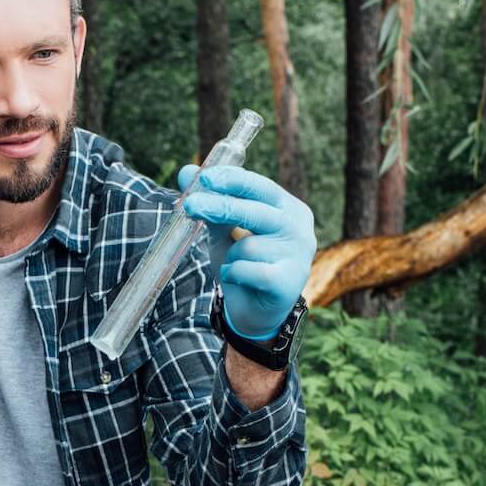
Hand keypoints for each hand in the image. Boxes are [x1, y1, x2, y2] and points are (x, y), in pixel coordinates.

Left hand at [178, 164, 314, 339]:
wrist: (256, 313)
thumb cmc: (243, 264)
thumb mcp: (224, 231)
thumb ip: (210, 203)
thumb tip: (186, 172)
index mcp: (289, 208)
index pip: (261, 187)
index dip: (233, 181)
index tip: (205, 177)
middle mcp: (300, 228)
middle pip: (256, 210)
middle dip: (219, 207)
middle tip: (190, 205)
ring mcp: (299, 256)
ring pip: (248, 245)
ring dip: (230, 256)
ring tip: (236, 266)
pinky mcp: (288, 282)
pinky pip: (248, 270)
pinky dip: (233, 274)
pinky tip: (239, 280)